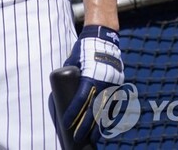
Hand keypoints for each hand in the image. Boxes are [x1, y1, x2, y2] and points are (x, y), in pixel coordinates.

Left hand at [62, 25, 123, 144]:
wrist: (103, 38)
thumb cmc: (84, 49)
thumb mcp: (73, 61)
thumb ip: (69, 76)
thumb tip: (60, 89)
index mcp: (91, 76)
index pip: (81, 99)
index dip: (73, 112)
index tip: (66, 123)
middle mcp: (103, 83)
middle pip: (93, 110)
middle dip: (85, 126)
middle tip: (77, 138)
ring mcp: (112, 85)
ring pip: (105, 110)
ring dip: (99, 126)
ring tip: (92, 139)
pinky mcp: (117, 85)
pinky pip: (113, 104)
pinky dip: (109, 117)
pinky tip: (105, 127)